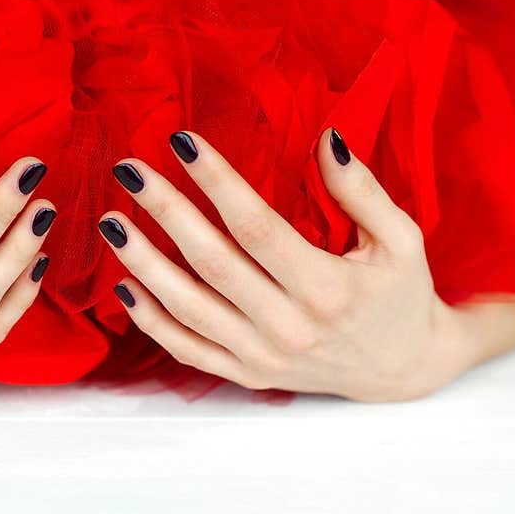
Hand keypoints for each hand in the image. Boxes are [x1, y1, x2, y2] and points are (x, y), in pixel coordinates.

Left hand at [100, 129, 477, 401]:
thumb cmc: (401, 295)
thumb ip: (362, 191)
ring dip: (143, 264)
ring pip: (188, 308)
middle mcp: (288, 327)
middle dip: (165, 211)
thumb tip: (325, 139)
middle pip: (211, 262)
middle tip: (129, 171)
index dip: (215, 181)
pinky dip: (152, 321)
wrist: (403, 368)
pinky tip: (124, 286)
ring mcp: (263, 356)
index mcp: (326, 288)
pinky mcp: (248, 374)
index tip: (181, 142)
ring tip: (111, 223)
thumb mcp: (401, 239)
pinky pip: (188, 350)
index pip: (256, 226)